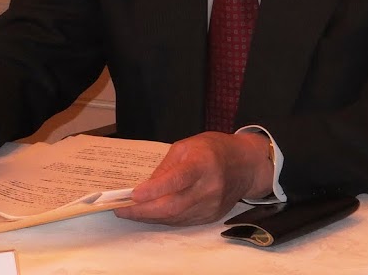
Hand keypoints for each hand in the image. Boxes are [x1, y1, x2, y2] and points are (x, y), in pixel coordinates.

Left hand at [114, 131, 272, 225]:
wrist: (245, 165)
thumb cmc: (214, 149)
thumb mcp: (187, 146)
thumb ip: (166, 167)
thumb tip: (145, 188)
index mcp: (203, 163)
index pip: (177, 180)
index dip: (154, 189)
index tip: (133, 195)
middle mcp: (209, 187)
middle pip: (173, 206)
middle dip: (144, 210)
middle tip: (122, 209)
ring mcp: (212, 205)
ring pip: (175, 217)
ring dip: (150, 217)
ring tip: (131, 212)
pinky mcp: (211, 216)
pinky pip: (182, 221)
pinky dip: (164, 219)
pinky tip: (151, 213)